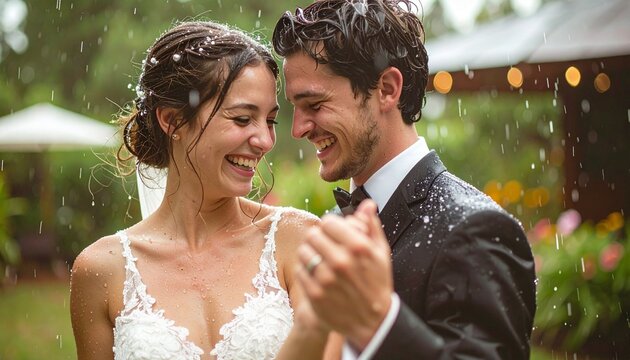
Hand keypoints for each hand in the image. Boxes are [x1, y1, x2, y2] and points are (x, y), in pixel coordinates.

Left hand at [297, 200, 392, 349]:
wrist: (372, 321)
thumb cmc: (377, 283)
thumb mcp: (381, 253)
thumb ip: (371, 226)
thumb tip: (367, 204)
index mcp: (358, 247)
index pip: (329, 222)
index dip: (330, 226)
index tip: (334, 232)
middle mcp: (341, 261)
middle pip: (313, 234)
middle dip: (319, 238)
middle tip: (326, 246)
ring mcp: (326, 278)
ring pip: (304, 251)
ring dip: (310, 253)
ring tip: (321, 260)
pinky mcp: (315, 293)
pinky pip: (301, 271)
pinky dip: (307, 270)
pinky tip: (318, 275)